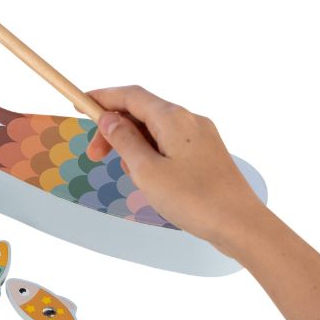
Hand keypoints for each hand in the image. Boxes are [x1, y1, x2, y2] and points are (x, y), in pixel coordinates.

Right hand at [86, 85, 265, 254]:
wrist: (239, 223)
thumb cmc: (194, 199)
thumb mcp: (147, 171)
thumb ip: (125, 141)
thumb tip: (109, 119)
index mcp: (173, 118)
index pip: (130, 96)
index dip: (102, 98)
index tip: (80, 104)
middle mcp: (189, 120)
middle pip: (142, 112)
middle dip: (114, 130)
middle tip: (94, 156)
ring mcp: (200, 136)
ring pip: (155, 130)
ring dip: (133, 146)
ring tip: (131, 177)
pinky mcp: (205, 153)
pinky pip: (169, 144)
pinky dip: (150, 154)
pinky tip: (149, 179)